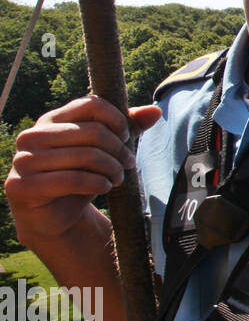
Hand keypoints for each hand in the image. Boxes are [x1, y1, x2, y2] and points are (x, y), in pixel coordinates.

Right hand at [4, 95, 160, 244]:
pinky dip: (98, 183)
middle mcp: (32, 136)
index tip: (125, 137)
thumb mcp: (104, 150)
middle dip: (119, 150)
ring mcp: (24, 161)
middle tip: (128, 164)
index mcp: (50, 120)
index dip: (117, 119)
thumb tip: (154, 111)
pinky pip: (73, 180)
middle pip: (94, 132)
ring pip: (87, 156)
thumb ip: (127, 128)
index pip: (92, 104)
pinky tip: (105, 187)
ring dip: (112, 169)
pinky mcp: (23, 186)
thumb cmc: (79, 176)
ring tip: (118, 178)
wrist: (54, 216)